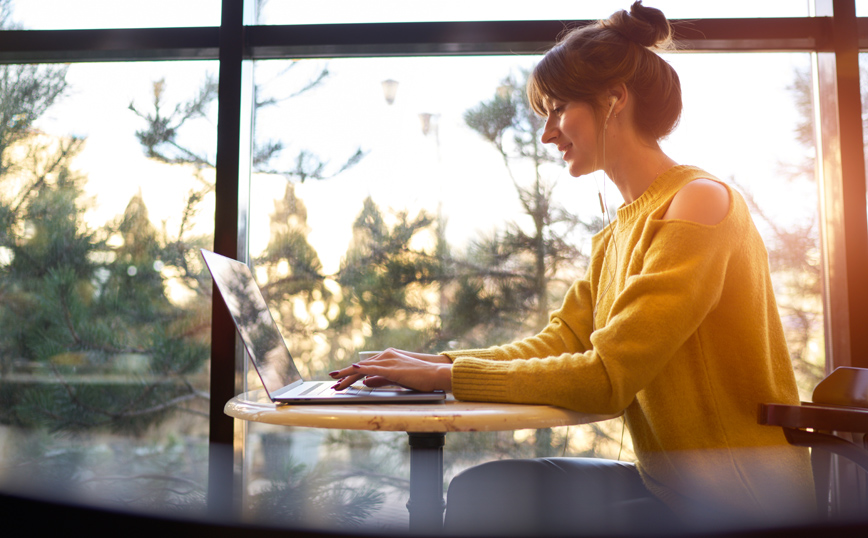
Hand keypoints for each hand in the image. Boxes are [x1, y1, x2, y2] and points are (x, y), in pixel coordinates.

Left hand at [328, 348, 451, 391]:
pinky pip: (374, 368)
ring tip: (336, 380)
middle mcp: (386, 356)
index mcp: (387, 358)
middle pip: (360, 367)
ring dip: (348, 374)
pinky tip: (353, 370)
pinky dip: (362, 369)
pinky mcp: (393, 368)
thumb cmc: (419, 378)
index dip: (350, 374)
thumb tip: (365, 382)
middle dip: (345, 375)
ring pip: (363, 368)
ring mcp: (389, 361)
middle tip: (333, 382)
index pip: (364, 367)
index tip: (340, 381)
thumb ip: (380, 379)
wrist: (435, 374)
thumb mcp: (396, 379)